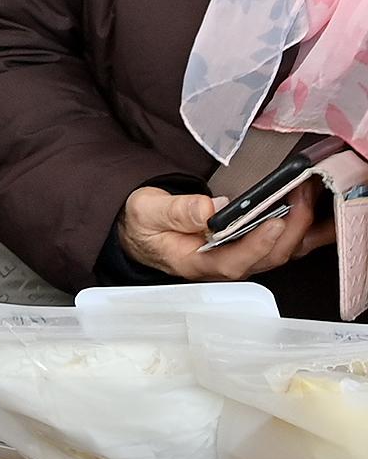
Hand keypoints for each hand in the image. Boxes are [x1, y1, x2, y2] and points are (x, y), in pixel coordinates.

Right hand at [116, 185, 335, 281]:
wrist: (140, 231)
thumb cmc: (143, 223)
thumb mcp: (146, 211)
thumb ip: (176, 211)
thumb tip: (210, 208)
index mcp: (195, 262)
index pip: (231, 262)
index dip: (255, 246)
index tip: (273, 223)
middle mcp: (223, 266)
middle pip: (268, 258)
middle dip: (291, 227)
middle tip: (302, 192)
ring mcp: (240, 258)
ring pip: (282, 253)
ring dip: (304, 227)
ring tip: (316, 195)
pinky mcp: (250, 248)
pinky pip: (284, 245)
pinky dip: (304, 229)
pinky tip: (318, 211)